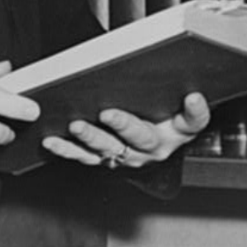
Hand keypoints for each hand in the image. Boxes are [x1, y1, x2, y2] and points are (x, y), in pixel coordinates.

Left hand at [41, 93, 210, 169]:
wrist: (150, 141)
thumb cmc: (162, 116)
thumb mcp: (179, 107)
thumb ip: (184, 97)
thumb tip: (186, 87)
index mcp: (176, 130)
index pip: (193, 121)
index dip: (194, 110)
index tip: (192, 97)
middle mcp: (153, 147)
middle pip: (141, 137)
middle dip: (123, 125)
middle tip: (108, 113)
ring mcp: (127, 155)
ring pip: (109, 149)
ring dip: (91, 138)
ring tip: (76, 126)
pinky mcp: (104, 159)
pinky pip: (84, 156)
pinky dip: (67, 149)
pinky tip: (52, 140)